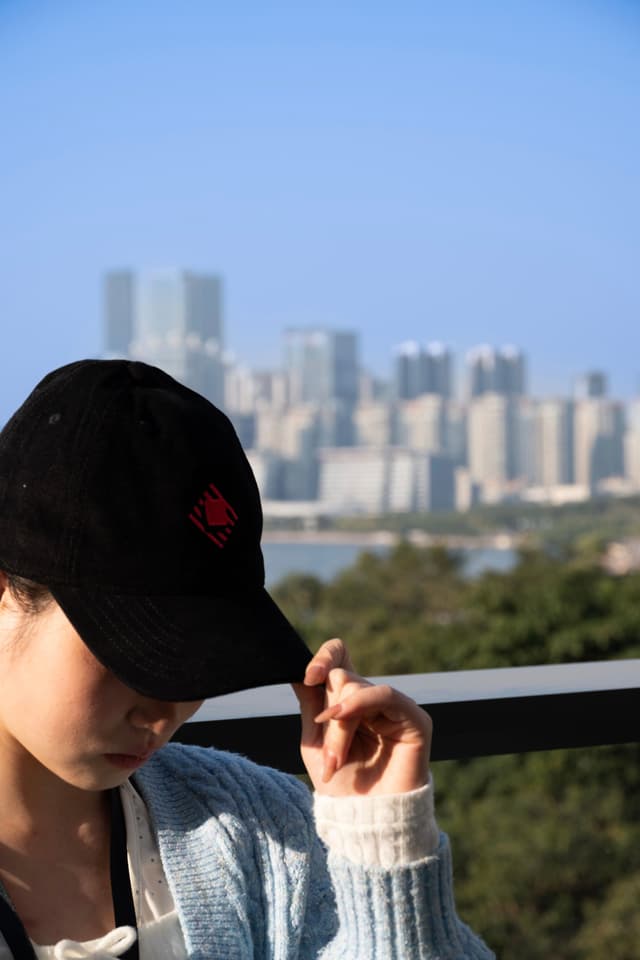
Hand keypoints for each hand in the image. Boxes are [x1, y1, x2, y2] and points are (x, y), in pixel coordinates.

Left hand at [292, 638, 430, 796]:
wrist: (366, 820)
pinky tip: (340, 718)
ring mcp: (395, 707)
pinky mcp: (415, 718)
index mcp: (350, 700)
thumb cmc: (342, 785)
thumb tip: (298, 671)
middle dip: (328, 716)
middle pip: (342, 679)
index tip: (308, 677)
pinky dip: (358, 704)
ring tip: (335, 760)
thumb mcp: (315, 741)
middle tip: (328, 755)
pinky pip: (384, 694)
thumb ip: (311, 704)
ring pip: (356, 689)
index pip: (341, 658)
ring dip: (339, 726)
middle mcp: (373, 699)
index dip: (325, 657)